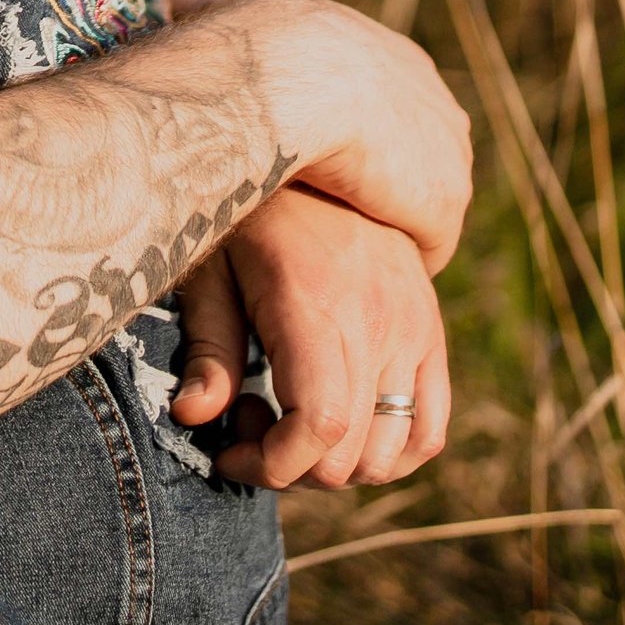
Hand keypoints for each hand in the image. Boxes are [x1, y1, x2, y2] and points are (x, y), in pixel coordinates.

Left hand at [171, 182, 449, 487]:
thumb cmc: (247, 214)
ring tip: (292, 412)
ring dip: (339, 464)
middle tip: (250, 419)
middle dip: (293, 466)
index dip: (273, 465)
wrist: (318, 158)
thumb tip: (192, 417)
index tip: (229, 454)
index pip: (319, 425)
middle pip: (352, 452)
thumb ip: (207, 347)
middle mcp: (375, 319)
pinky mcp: (430, 332)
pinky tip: (344, 426)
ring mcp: (412, 328)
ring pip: (393, 451)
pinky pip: (431, 428)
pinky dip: (392, 451)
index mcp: (312, 301)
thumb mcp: (211, 269)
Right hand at [199, 0, 472, 268]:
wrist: (287, 79)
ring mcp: (448, 155)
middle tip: (327, 208)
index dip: (352, 135)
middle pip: (412, 156)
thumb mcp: (241, 19)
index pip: (386, 106)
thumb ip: (227, 19)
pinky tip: (352, 267)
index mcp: (392, 56)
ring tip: (334, 245)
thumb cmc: (253, 46)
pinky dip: (392, 257)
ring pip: (419, 203)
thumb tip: (183, 4)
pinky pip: (426, 246)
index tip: (314, 157)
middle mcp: (434, 100)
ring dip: (384, 222)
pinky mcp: (443, 206)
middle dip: (378, 180)